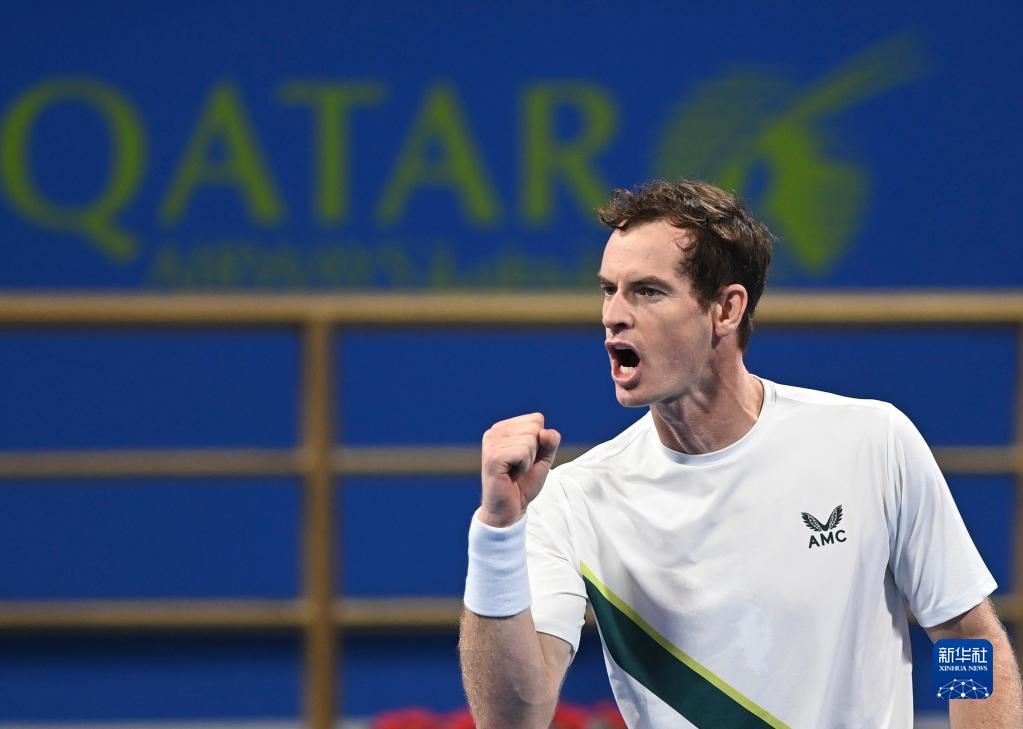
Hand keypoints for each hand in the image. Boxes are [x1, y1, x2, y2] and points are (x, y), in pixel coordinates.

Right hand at [479, 413, 560, 527]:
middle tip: (519, 466)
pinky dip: (524, 466)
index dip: (539, 442)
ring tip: (514, 471)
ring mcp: (491, 443)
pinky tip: (511, 475)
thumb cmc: (524, 483)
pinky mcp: (493, 456)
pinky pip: (523, 452)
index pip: (537, 419)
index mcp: (504, 427)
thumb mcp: (543, 458)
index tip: (525, 458)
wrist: (509, 509)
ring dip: (528, 461)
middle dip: (534, 451)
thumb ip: (550, 441)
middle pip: (535, 428)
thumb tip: (544, 432)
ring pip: (530, 440)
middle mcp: (494, 431)